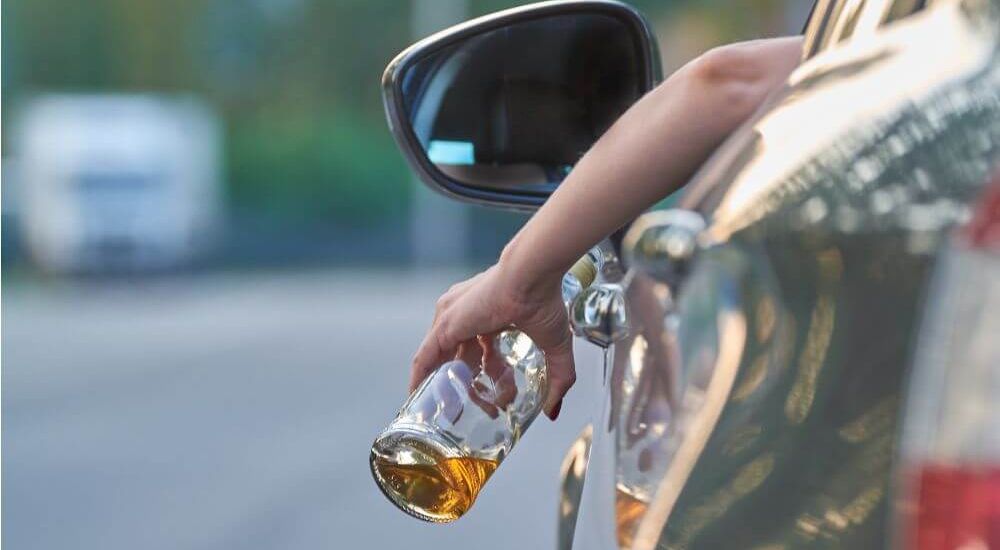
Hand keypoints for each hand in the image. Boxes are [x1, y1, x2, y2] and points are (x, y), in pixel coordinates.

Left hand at [410, 261, 574, 419]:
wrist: (531, 277)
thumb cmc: (545, 301)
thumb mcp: (555, 346)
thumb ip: (560, 378)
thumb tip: (554, 411)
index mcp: (491, 315)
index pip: (481, 349)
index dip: (487, 375)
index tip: (496, 397)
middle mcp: (467, 314)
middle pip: (460, 357)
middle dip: (467, 385)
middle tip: (474, 410)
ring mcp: (452, 317)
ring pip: (443, 358)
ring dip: (446, 385)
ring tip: (446, 411)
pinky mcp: (445, 324)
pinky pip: (425, 356)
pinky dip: (422, 376)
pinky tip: (420, 396)